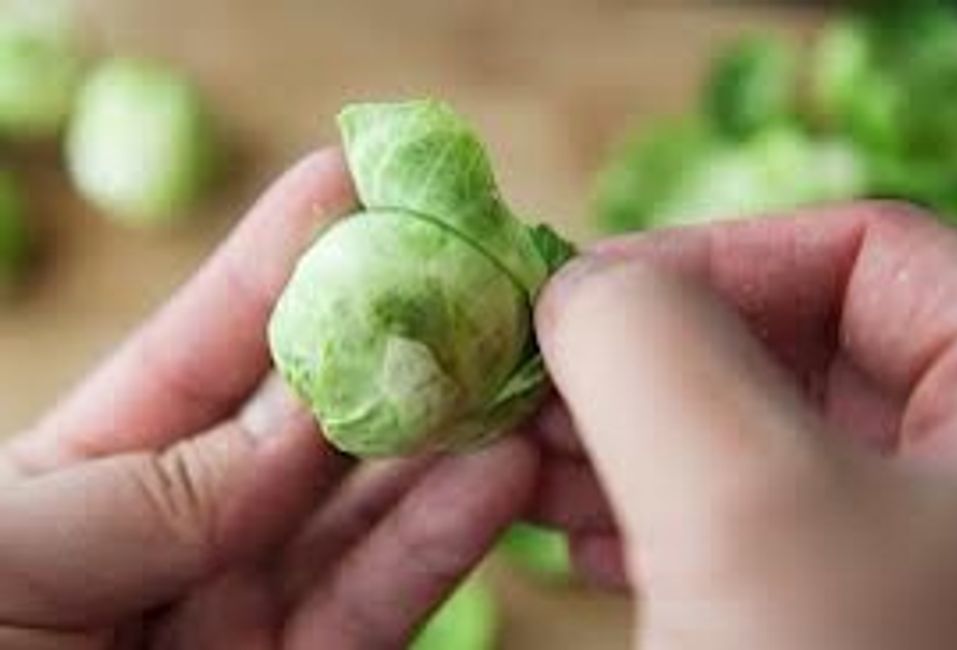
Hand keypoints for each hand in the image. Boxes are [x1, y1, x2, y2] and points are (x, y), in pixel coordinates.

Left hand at [0, 150, 536, 649]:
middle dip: (393, 338)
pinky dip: (444, 538)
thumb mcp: (14, 553)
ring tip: (518, 369)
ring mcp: (250, 605)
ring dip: (448, 435)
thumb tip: (302, 415)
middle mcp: (190, 528)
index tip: (358, 179)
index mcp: (99, 471)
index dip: (282, 257)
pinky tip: (501, 474)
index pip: (209, 344)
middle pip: (313, 417)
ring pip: (368, 506)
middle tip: (476, 271)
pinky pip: (381, 601)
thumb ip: (157, 489)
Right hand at [533, 203, 956, 648]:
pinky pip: (745, 519)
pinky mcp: (850, 610)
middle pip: (793, 341)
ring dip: (629, 435)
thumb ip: (649, 345)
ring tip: (531, 461)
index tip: (584, 298)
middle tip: (539, 384)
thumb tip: (578, 286)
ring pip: (752, 433)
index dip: (712, 253)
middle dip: (645, 360)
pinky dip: (653, 512)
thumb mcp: (744, 500)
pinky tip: (581, 534)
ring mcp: (915, 544)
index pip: (867, 249)